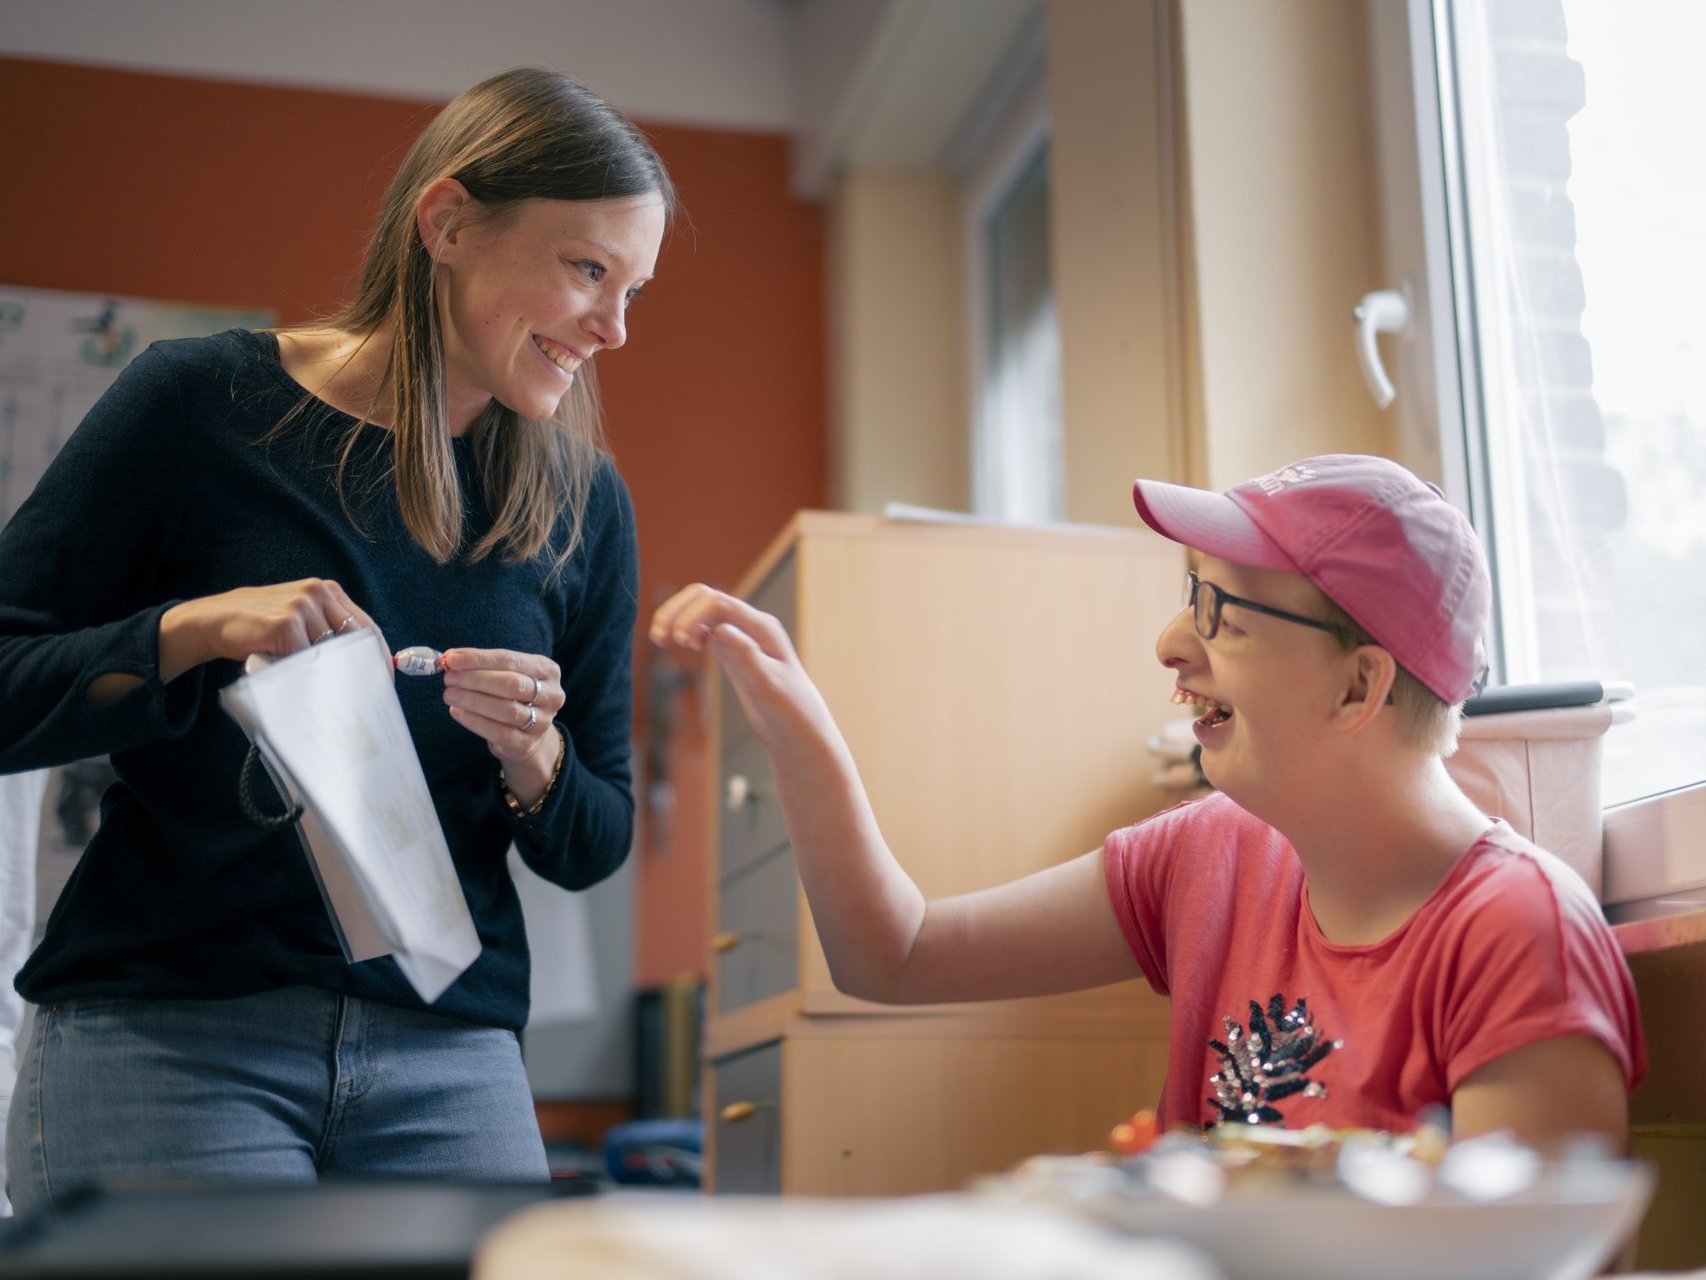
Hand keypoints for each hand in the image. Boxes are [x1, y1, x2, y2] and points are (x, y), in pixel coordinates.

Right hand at [159, 579, 377, 681]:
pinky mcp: (286, 623)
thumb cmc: (263, 627)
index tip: (383, 680)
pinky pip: (305, 659)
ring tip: (309, 682)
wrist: (215, 619)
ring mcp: (302, 606)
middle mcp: (318, 593)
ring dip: (322, 672)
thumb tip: (364, 669)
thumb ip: (328, 634)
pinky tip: (286, 673)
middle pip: (355, 640)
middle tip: (356, 695)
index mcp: (328, 591)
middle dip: (355, 670)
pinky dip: (299, 672)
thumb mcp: (301, 621)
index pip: (367, 628)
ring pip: (330, 653)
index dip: (377, 657)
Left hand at [440, 646, 563, 770]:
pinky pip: (499, 733)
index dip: (479, 659)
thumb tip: (450, 658)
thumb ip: (482, 665)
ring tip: (450, 694)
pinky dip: (474, 721)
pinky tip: (457, 712)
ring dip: (472, 700)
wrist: (528, 733)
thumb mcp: (506, 674)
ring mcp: (542, 721)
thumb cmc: (513, 696)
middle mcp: (551, 695)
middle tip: (450, 679)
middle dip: (475, 679)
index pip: (510, 660)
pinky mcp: (527, 743)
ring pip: (506, 709)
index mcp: (547, 670)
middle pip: (511, 684)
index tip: (452, 659)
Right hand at [648, 583, 824, 746]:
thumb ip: (745, 656)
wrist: (800, 732)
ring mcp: (741, 637)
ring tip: (658, 639)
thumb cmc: (790, 712)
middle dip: (677, 611)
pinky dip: (685, 632)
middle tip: (658, 638)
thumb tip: (719, 629)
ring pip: (701, 611)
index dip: (691, 616)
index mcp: (761, 627)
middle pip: (705, 598)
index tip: (679, 643)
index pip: (717, 603)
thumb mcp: (767, 686)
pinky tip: (673, 645)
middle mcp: (751, 626)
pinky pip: (704, 629)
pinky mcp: (733, 651)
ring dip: (677, 618)